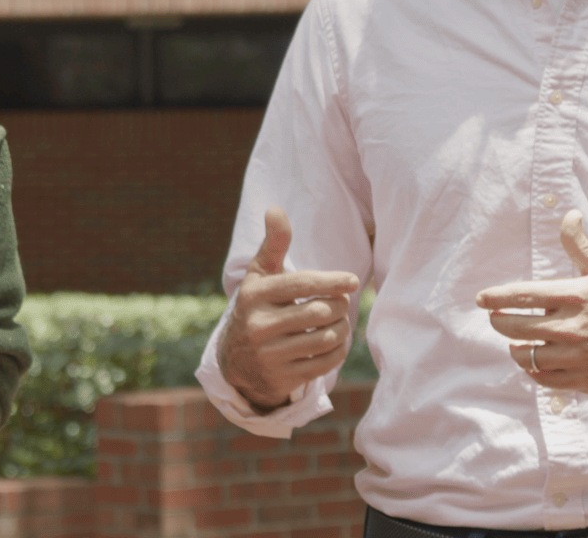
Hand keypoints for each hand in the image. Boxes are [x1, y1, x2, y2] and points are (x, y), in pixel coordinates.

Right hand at [218, 207, 360, 411]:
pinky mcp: (282, 378)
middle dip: (339, 305)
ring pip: (325, 339)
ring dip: (342, 328)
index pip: (299, 284)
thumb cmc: (257, 306)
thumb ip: (273, 244)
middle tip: (342, 302)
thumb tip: (275, 208)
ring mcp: (269, 355)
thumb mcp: (259, 276)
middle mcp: (258, 326)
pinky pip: (324, 364)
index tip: (352, 281)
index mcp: (254, 295)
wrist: (236, 362)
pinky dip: (338, 351)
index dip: (330, 281)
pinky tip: (337, 341)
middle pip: (318, 312)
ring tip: (341, 320)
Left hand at [476, 210, 587, 394]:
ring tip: (517, 341)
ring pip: (526, 356)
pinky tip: (536, 360)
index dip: (496, 297)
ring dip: (516, 348)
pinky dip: (533, 369)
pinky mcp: (583, 380)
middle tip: (497, 319)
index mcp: (575, 297)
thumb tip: (569, 214)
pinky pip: (543, 378)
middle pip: (515, 328)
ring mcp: (577, 357)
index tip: (481, 299)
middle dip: (499, 322)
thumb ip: (579, 245)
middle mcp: (573, 328)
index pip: (522, 296)